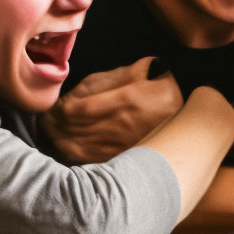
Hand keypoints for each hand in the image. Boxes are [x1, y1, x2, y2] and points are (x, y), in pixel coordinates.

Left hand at [41, 56, 182, 163]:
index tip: (48, 108)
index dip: (55, 110)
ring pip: (75, 148)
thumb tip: (68, 98)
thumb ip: (102, 81)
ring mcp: (123, 146)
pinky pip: (88, 161)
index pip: (75, 110)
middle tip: (44, 121)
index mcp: (125, 101)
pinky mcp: (123, 158)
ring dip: (57, 141)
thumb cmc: (157, 86)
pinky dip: (71, 155)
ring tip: (51, 134)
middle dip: (51, 126)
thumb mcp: (135, 71)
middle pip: (71, 130)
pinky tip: (65, 148)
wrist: (189, 110)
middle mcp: (122, 126)